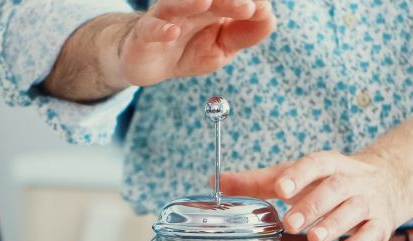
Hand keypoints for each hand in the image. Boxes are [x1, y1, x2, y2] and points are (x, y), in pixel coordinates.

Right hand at [119, 0, 275, 85]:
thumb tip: (268, 16)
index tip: (263, 10)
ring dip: (190, 3)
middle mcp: (189, 6)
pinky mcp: (144, 36)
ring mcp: (165, 19)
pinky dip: (160, 31)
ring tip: (205, 2)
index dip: (250, 4)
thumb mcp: (224, 46)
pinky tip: (171, 33)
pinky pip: (150, 30)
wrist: (149, 62)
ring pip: (175, 5)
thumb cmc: (190, 50)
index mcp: (213, 6)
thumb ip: (246, 34)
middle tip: (248, 6)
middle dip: (228, 1)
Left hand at [220, 151, 406, 240]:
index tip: (281, 188)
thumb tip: (216, 181)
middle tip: (291, 223)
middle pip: (334, 189)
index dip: (298, 175)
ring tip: (313, 238)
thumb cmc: (329, 180)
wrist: (389, 181)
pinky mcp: (380, 224)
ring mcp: (368, 202)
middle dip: (313, 205)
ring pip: (354, 211)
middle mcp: (350, 180)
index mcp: (328, 165)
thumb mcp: (296, 175)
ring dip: (334, 225)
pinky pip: (371, 234)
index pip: (314, 165)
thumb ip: (258, 181)